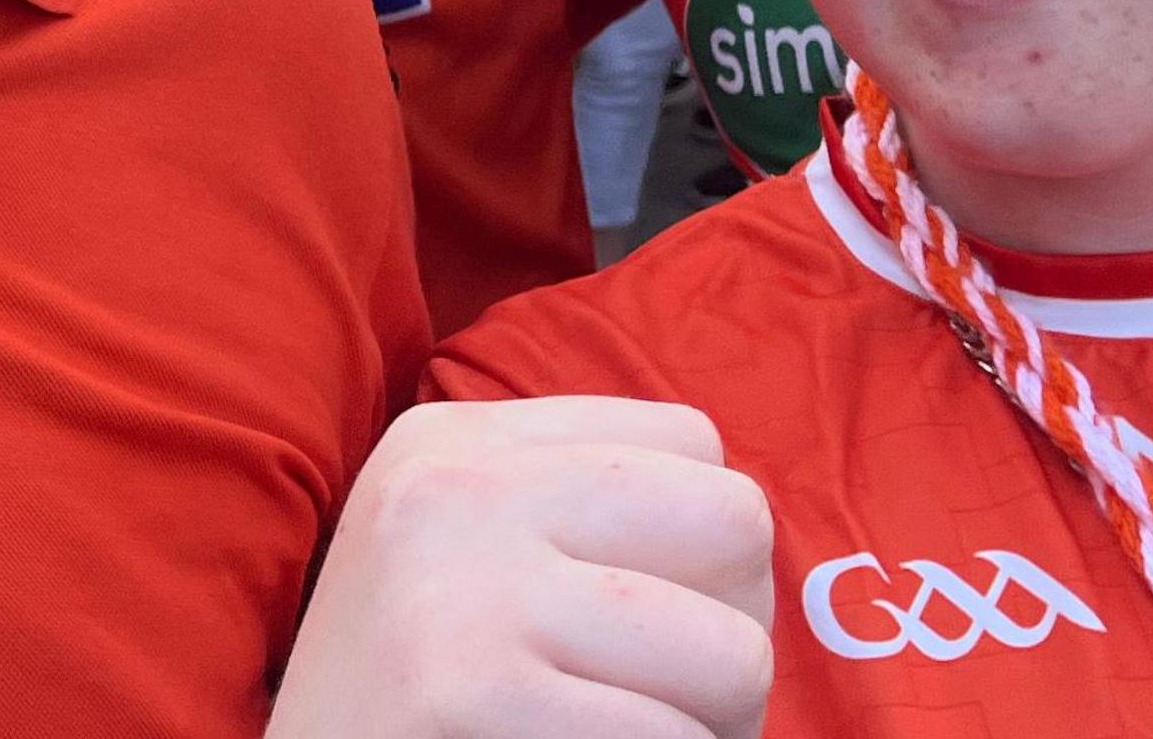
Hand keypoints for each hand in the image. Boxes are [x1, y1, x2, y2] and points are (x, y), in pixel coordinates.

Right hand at [267, 397, 775, 738]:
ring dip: (707, 729)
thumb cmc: (410, 702)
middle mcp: (451, 491)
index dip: (701, 550)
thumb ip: (569, 507)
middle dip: (726, 632)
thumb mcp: (457, 555)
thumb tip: (743, 522)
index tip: (634, 621)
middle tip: (657, 697)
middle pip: (733, 522)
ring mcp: (460, 591)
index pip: (693, 444)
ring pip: (731, 655)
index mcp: (452, 443)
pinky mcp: (471, 695)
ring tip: (616, 738)